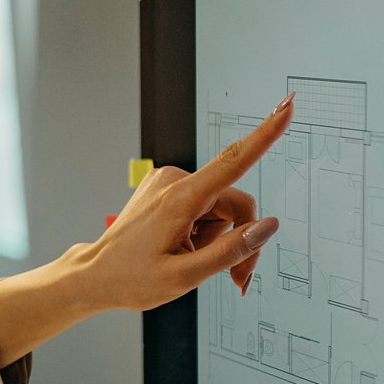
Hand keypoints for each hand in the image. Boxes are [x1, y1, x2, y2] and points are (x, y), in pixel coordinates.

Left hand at [0, 94, 293, 363]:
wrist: (96, 276)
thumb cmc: (132, 279)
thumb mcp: (185, 277)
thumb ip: (231, 251)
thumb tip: (267, 226)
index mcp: (180, 199)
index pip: (233, 161)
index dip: (266, 133)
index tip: (288, 105)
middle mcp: (175, 181)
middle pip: (235, 204)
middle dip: (240, 240)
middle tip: (236, 278)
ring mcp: (169, 183)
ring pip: (221, 210)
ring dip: (220, 241)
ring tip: (196, 265)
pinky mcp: (168, 189)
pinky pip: (205, 208)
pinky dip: (205, 232)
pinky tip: (186, 250)